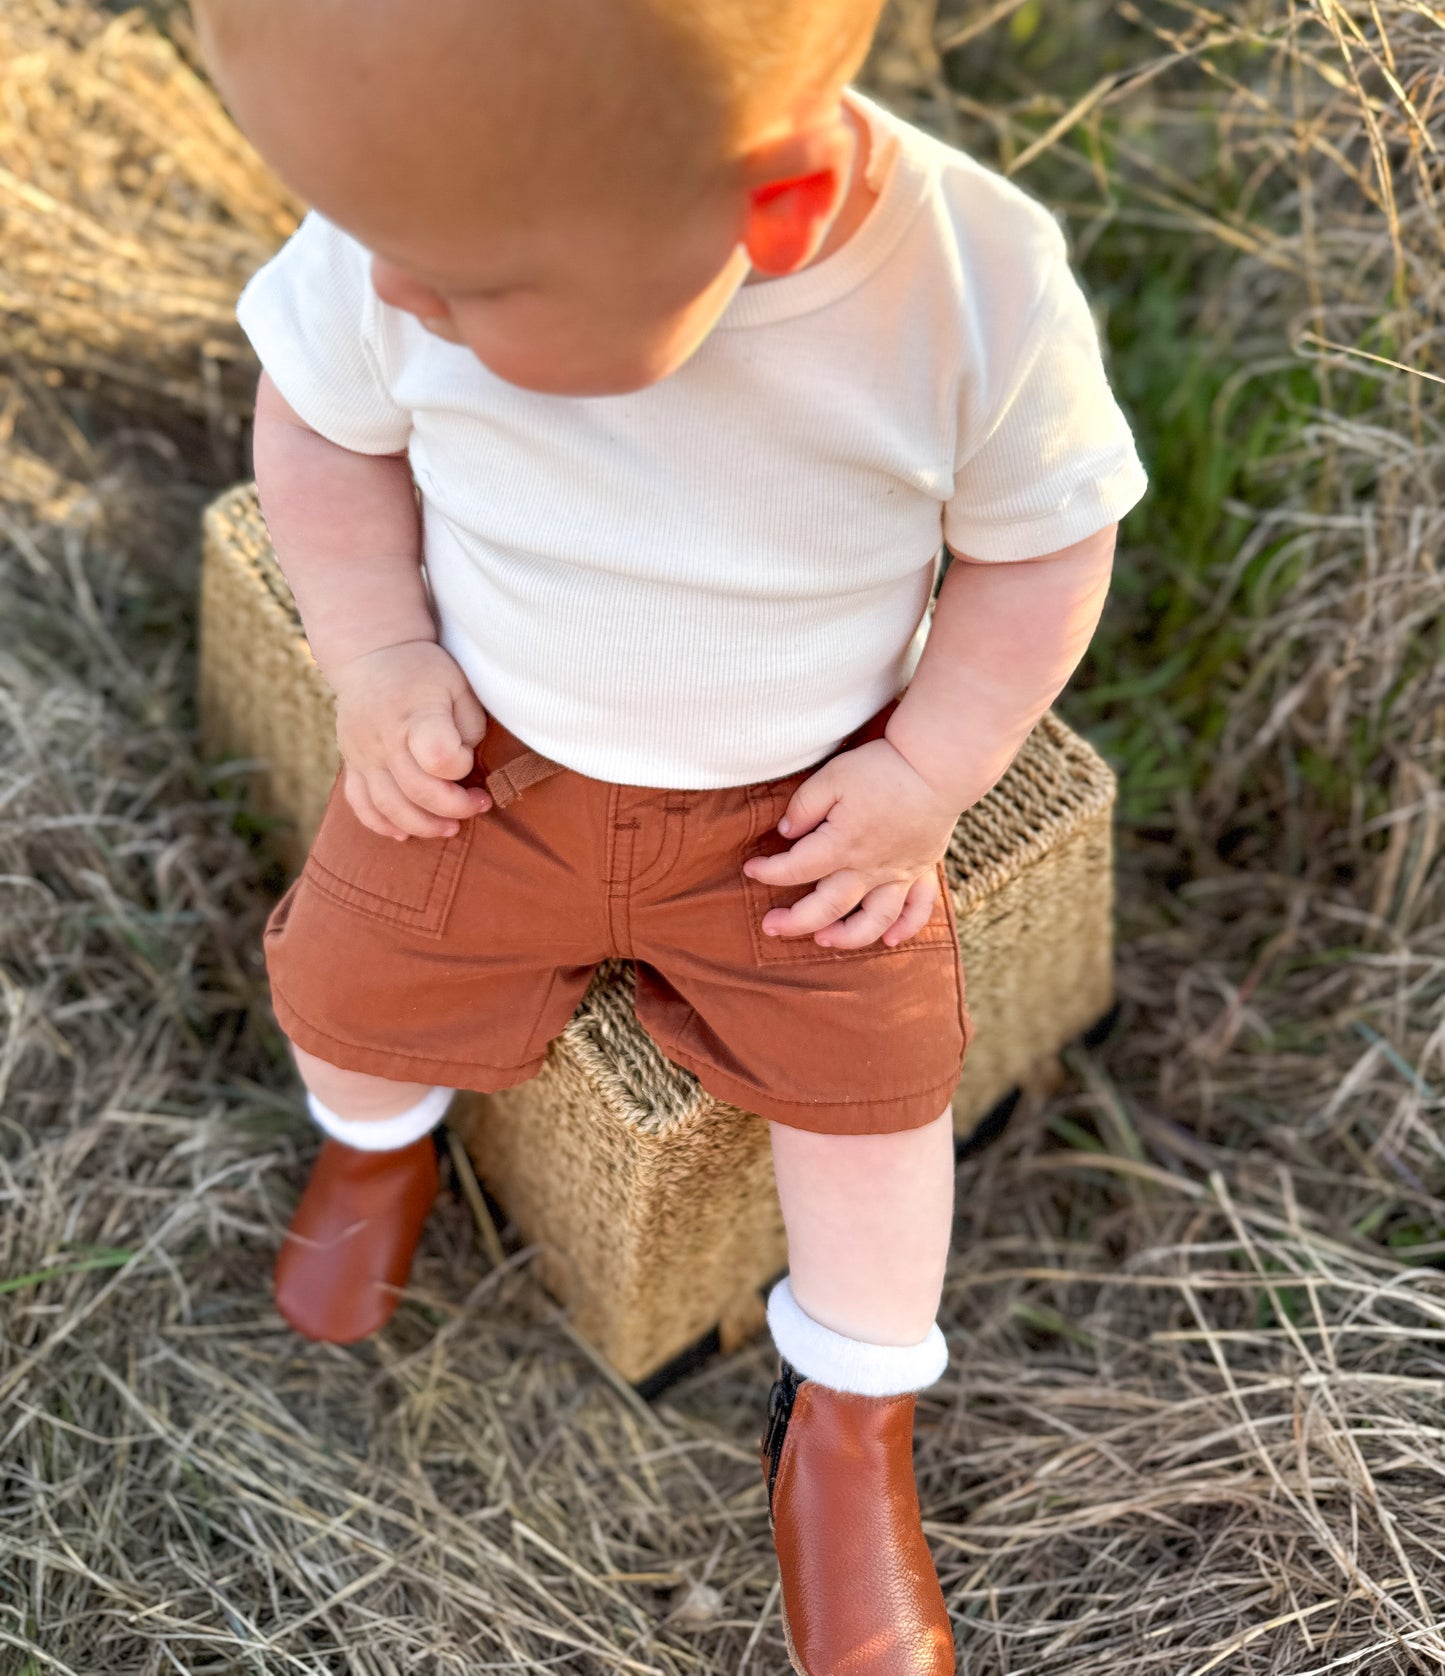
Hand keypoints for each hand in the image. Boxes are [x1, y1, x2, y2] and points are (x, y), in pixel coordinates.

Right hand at [331, 639, 492, 839]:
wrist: (371, 655)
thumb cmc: (425, 671)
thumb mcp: (459, 685)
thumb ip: (470, 727)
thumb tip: (466, 767)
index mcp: (416, 714)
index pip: (439, 758)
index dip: (461, 767)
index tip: (469, 759)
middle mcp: (384, 738)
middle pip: (417, 791)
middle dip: (454, 808)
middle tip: (478, 805)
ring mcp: (363, 754)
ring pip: (388, 807)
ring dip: (423, 826)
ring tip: (449, 828)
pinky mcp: (352, 763)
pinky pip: (360, 804)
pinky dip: (381, 825)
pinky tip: (404, 833)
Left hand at [740, 738, 962, 949]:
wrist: (937, 766)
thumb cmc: (881, 768)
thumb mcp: (832, 776)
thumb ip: (804, 806)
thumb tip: (786, 832)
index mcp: (842, 844)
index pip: (796, 868)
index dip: (769, 872)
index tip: (752, 869)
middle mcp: (869, 868)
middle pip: (827, 906)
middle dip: (795, 921)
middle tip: (771, 926)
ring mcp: (899, 872)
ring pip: (872, 919)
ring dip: (847, 936)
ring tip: (824, 940)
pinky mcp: (922, 868)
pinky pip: (918, 909)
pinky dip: (906, 928)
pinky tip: (891, 940)